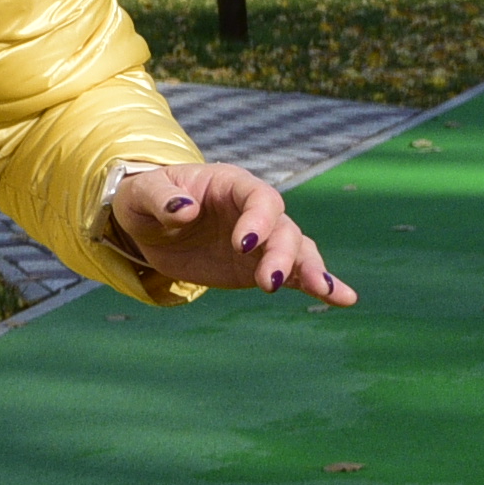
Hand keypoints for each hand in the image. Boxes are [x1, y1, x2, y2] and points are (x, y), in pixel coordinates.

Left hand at [112, 162, 357, 305]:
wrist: (149, 225)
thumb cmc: (145, 200)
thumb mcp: (140, 194)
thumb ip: (160, 199)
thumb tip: (184, 209)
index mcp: (231, 185)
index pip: (257, 197)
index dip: (257, 219)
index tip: (242, 245)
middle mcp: (255, 211)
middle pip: (283, 228)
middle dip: (281, 254)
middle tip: (267, 282)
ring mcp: (263, 240)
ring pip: (298, 250)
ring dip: (310, 270)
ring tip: (323, 291)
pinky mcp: (262, 265)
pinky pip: (297, 274)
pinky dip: (321, 285)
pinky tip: (344, 299)